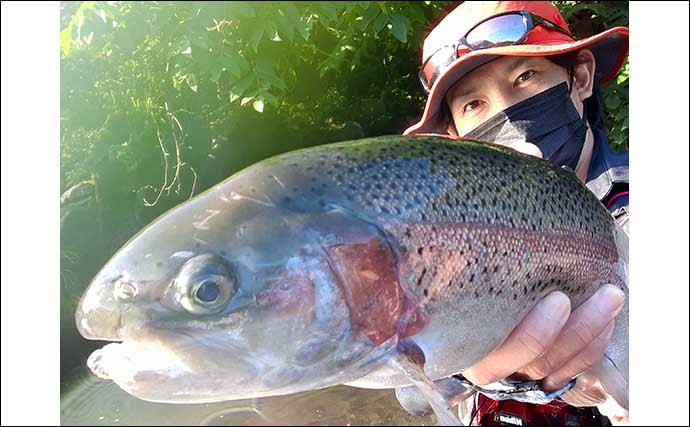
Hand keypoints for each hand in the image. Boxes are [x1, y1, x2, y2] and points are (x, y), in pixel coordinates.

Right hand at [462, 284, 625, 414]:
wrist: (454, 300)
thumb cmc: (456, 282)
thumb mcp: (452, 276)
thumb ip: (453, 268)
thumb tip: (458, 247)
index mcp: (462, 346)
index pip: (495, 355)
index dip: (532, 335)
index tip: (559, 300)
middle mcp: (488, 367)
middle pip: (536, 362)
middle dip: (576, 330)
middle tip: (605, 295)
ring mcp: (514, 373)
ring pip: (556, 368)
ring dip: (590, 335)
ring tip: (612, 298)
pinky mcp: (535, 372)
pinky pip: (569, 371)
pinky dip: (591, 348)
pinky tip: (607, 322)